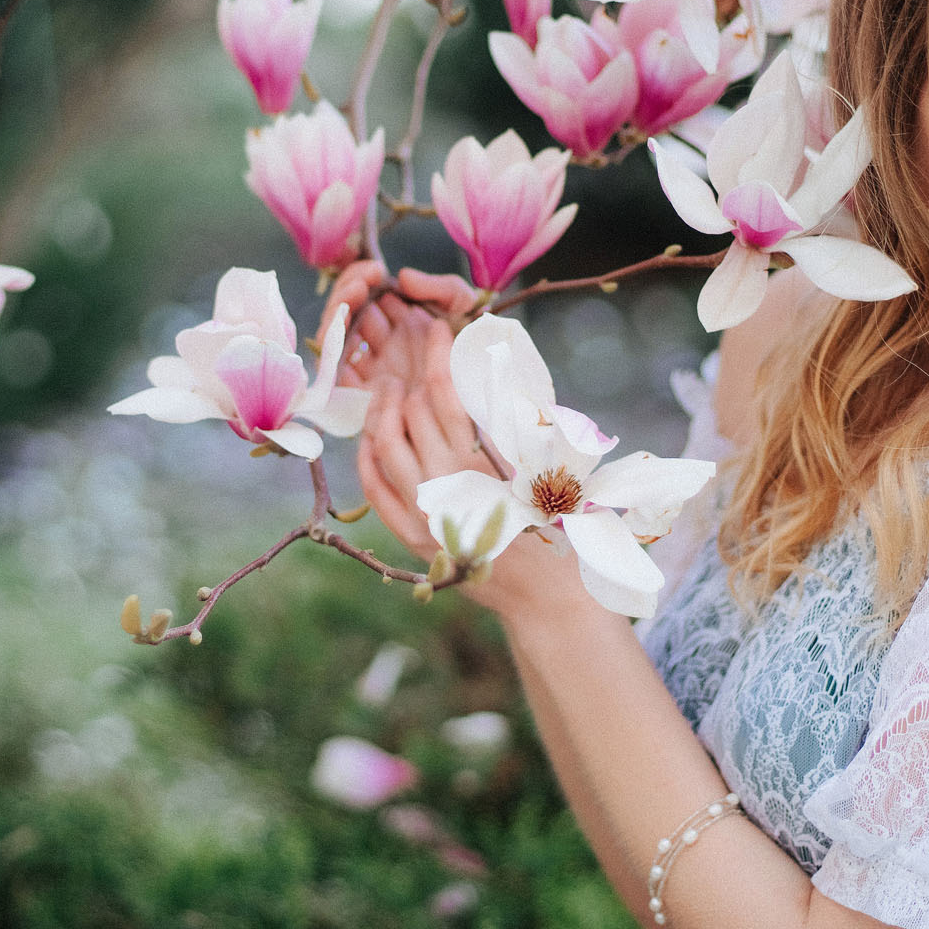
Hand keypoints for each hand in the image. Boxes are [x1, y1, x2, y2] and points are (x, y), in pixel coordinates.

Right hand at [324, 262, 480, 390]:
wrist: (486, 386)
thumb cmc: (476, 347)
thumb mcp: (463, 307)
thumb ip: (438, 286)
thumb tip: (402, 276)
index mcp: (397, 321)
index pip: (361, 296)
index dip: (359, 278)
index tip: (375, 270)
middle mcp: (381, 343)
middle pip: (342, 316)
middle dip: (345, 294)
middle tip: (362, 285)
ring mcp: (374, 368)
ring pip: (335, 341)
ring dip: (336, 317)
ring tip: (355, 300)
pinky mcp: (371, 395)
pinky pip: (339, 378)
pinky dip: (334, 356)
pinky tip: (347, 336)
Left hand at [348, 295, 606, 627]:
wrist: (547, 600)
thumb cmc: (560, 531)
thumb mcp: (544, 471)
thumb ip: (511, 427)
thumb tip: (489, 373)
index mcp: (479, 469)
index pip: (443, 397)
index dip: (437, 356)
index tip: (437, 328)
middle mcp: (442, 491)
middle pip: (408, 415)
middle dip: (406, 373)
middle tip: (410, 347)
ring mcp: (420, 516)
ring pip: (382, 447)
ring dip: (382, 408)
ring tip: (390, 384)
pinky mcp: (410, 538)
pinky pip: (374, 487)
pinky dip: (368, 453)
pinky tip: (374, 431)